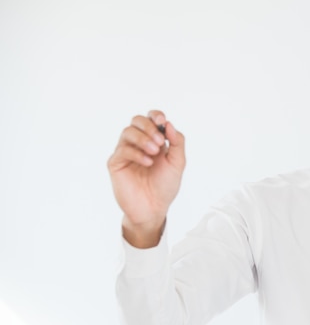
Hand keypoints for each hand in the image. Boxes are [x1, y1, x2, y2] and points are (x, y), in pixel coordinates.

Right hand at [107, 110, 185, 246]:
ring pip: (127, 132)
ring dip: (143, 139)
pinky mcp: (116, 163)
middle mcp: (138, 144)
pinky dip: (136, 153)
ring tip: (154, 152)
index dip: (155, 115)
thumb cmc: (165, 186)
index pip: (150, 118)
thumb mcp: (178, 163)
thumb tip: (169, 124)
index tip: (162, 121)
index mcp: (154, 140)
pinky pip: (122, 150)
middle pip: (136, 121)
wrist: (154, 208)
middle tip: (159, 142)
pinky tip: (147, 163)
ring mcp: (126, 152)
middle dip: (148, 127)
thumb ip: (177, 142)